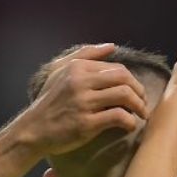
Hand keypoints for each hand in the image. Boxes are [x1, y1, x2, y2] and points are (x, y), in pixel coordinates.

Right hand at [9, 43, 149, 156]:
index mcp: (77, 68)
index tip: (136, 93)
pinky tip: (130, 126)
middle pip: (124, 78)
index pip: (117, 68)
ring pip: (124, 95)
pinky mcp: (86, 123)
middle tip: (143, 103)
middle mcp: (80, 81)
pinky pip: (118, 116)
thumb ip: (85, 55)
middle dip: (140, 91)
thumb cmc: (50, 102)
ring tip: (141, 114)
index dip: (132, 80)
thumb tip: (112, 46)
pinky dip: (131, 122)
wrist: (33, 130)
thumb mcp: (60, 71)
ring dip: (139, 106)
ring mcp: (83, 102)